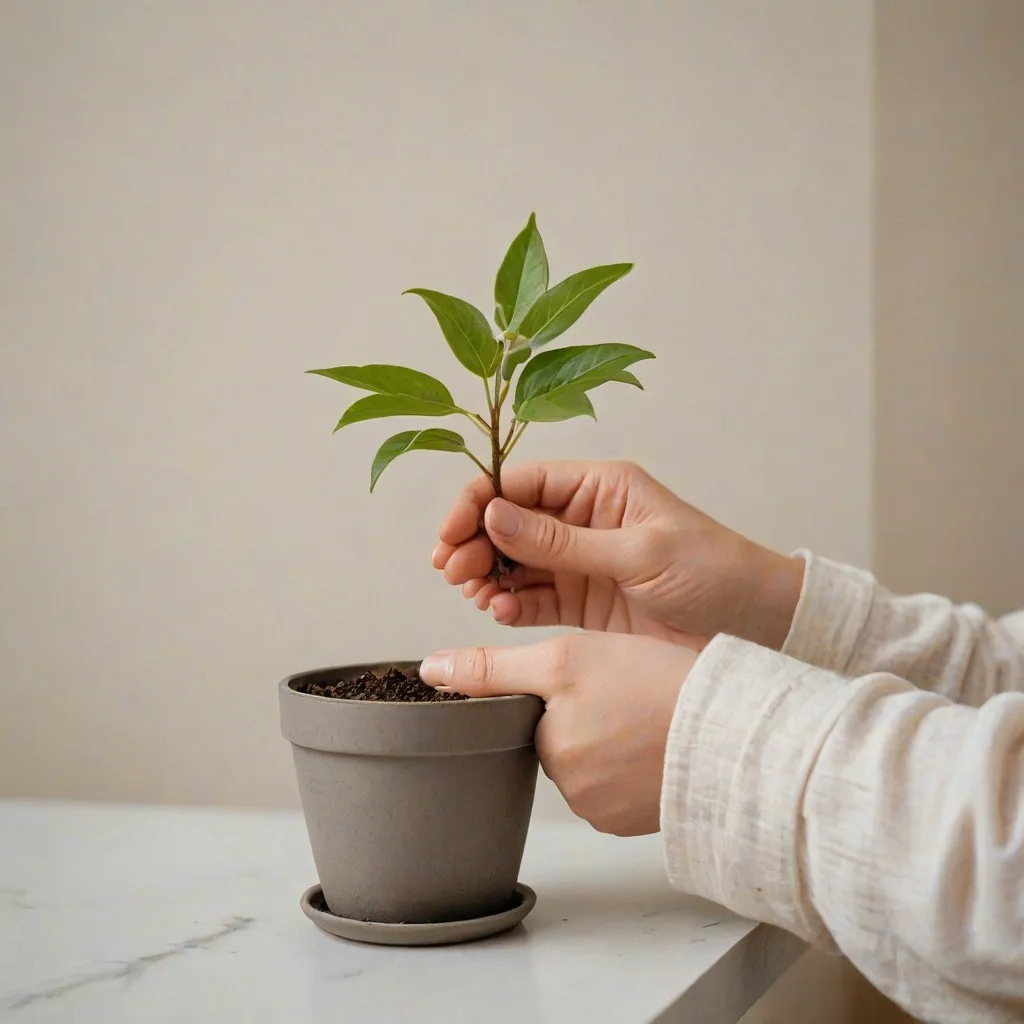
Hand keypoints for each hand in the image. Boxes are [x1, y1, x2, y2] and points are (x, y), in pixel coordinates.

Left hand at [419, 633, 697, 835]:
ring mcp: (608, 811)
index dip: (560, 691)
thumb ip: (493, 668)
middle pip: (561, 742)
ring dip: (609, 741)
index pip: (533, 717)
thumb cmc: (656, 684)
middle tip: (626, 693)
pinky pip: (620, 787)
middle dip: (583, 717)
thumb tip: (430, 672)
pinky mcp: (640, 821)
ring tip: (645, 716)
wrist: (732, 727)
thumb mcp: (566, 657)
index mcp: (548, 750)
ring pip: (591, 764)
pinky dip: (632, 766)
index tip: (595, 680)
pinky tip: (655, 743)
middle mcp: (571, 791)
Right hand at [432, 460, 802, 649]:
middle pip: (507, 522)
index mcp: (599, 488)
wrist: (754, 627)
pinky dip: (507, 604)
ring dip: (484, 573)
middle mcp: (582, 520)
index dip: (478, 503)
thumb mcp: (638, 553)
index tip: (450, 533)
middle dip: (473, 542)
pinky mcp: (580, 603)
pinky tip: (498, 610)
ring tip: (474, 591)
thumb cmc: (714, 573)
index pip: (520, 483)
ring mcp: (578, 562)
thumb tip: (494, 515)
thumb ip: (563, 540)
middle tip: (454, 569)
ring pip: (511, 561)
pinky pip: (529, 598)